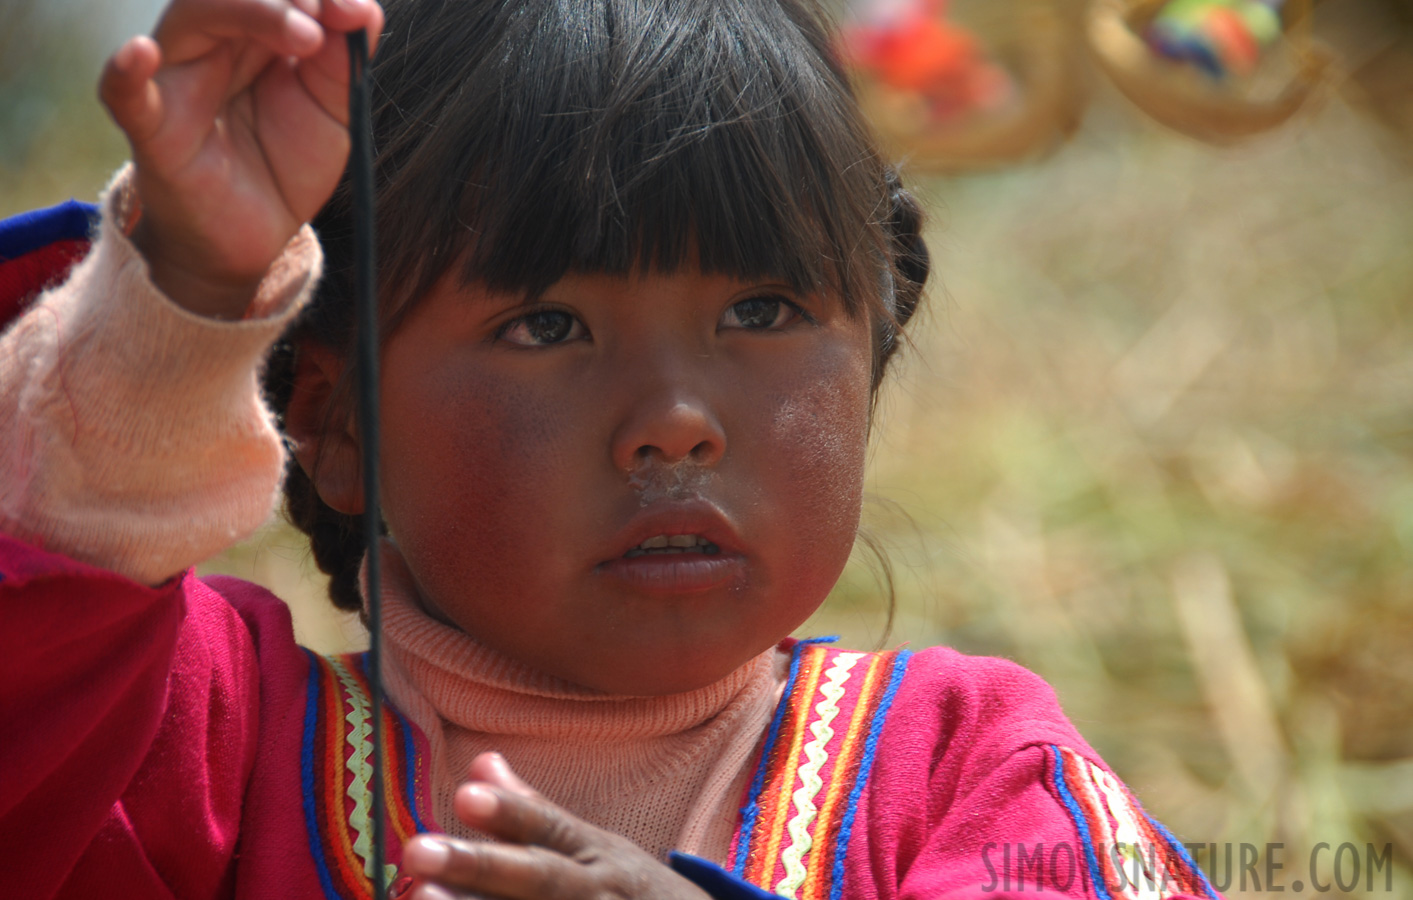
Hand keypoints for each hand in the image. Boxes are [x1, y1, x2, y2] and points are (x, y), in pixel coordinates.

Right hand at [98, 0, 383, 317]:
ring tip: (304, 35)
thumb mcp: (332, 110)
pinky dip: (125, 72)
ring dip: (248, 12)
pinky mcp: (153, 129)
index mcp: (254, 30)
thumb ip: (346, 60)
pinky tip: (140, 54)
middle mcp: (210, 42)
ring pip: (191, 18)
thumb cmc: (287, 162)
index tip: (354, 10)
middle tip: (327, 19)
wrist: (259, 235)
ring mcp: (176, 80)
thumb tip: (364, 6)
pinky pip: (124, 94)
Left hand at [399, 753, 712, 899]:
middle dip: (480, 866)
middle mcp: (598, 897)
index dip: (510, 813)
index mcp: (596, 859)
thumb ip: (533, 814)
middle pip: (539, 880)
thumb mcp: (595, 849)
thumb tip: (482, 760)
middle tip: (416, 849)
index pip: (549, 831)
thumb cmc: (627, 895)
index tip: (464, 793)